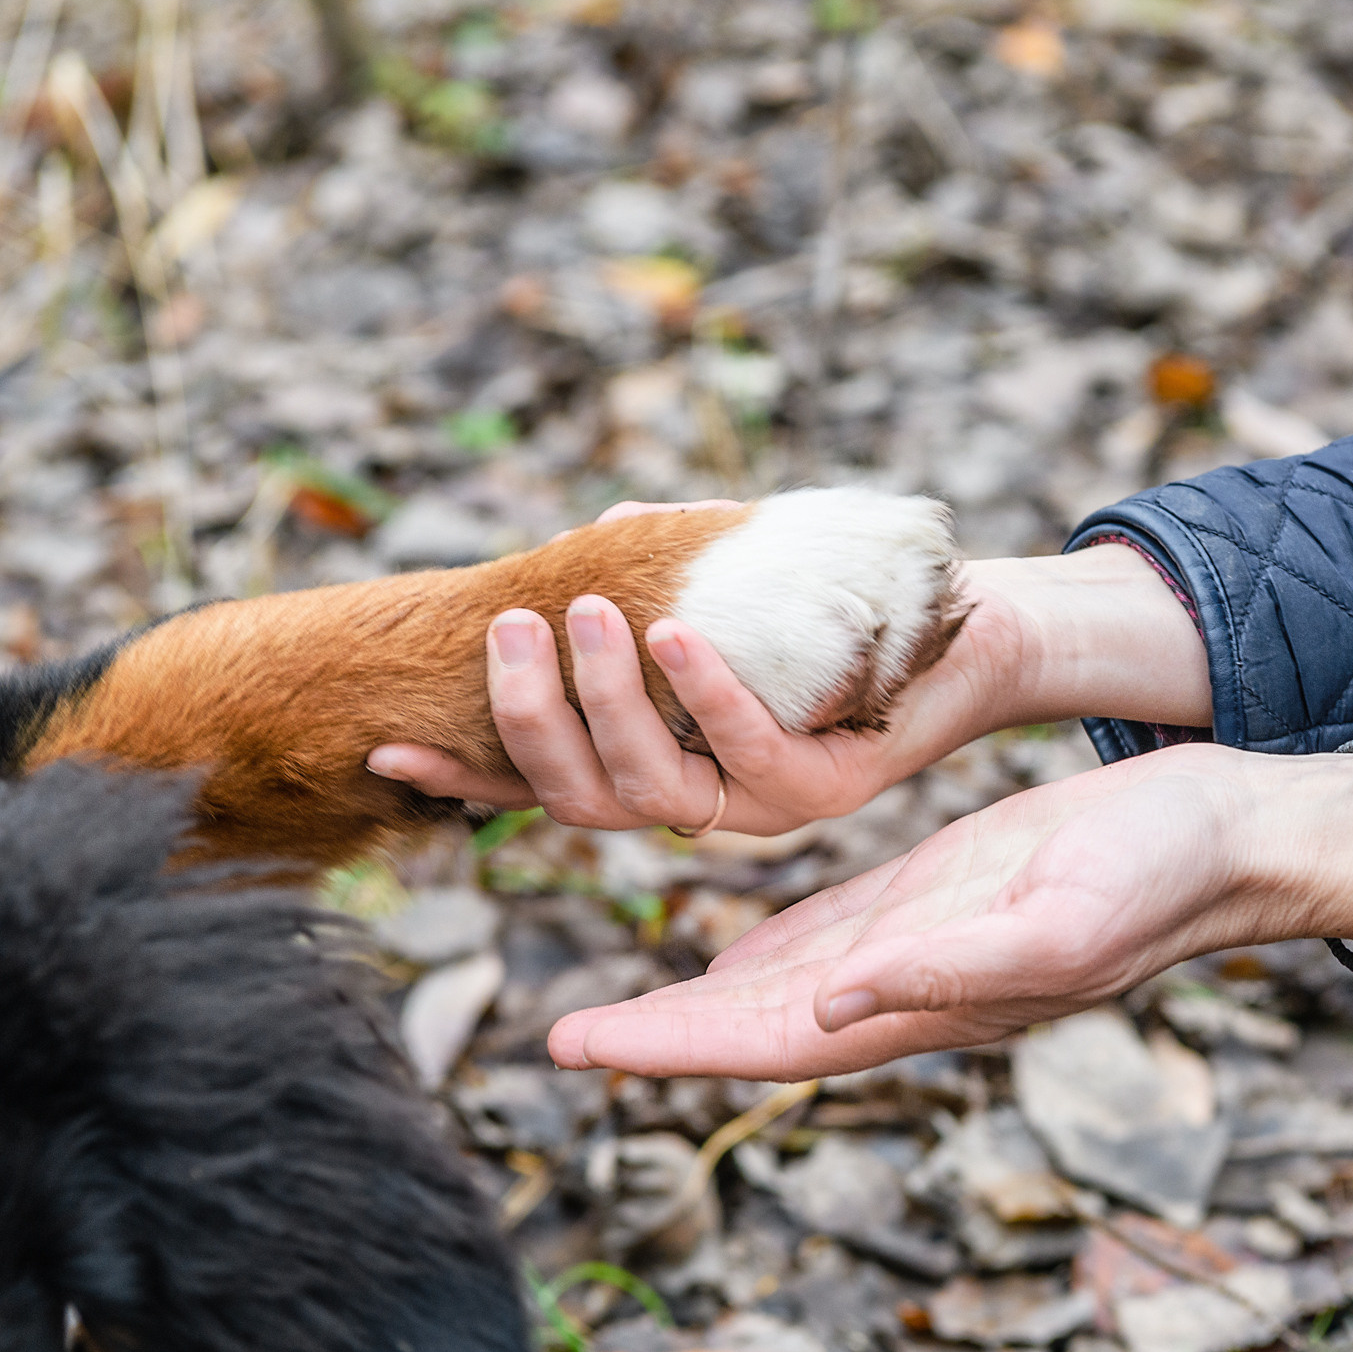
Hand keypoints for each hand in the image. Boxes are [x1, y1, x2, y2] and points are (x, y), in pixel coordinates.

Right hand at [366, 517, 1209, 835]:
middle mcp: (703, 802)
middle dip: (530, 721)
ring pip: (654, 792)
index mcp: (663, 765)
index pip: (543, 786)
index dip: (468, 775)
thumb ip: (649, 570)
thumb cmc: (832, 595)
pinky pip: (752, 758)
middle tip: (507, 630)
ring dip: (606, 708)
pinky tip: (676, 635)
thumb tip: (583, 546)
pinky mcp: (831, 790)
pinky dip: (706, 695)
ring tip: (582, 616)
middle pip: (582, 801)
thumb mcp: (719, 580)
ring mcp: (764, 805)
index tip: (389, 744)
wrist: (964, 615)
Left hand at [547, 743, 1352, 1078]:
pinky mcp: (927, 901)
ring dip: (688, 1002)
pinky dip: (751, 947)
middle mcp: (901, 990)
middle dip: (655, 1037)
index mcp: (923, 1004)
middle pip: (749, 1026)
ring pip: (773, 988)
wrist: (1219, 837)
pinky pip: (815, 936)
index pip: (770, 1041)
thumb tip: (831, 1008)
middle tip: (554, 1040)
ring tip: (603, 1008)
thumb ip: (946, 971)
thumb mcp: (1055, 915)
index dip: (672, 1049)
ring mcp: (911, 950)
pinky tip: (710, 946)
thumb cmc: (1155, 875)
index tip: (581, 1050)